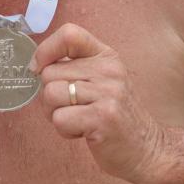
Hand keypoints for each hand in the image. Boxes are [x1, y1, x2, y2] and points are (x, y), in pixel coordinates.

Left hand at [29, 23, 166, 183]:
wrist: (148, 149)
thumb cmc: (115, 115)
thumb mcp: (102, 80)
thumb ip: (74, 67)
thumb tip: (35, 65)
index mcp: (106, 56)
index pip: (69, 34)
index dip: (46, 49)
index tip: (38, 67)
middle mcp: (108, 70)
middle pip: (49, 72)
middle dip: (49, 95)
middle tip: (70, 107)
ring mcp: (107, 93)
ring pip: (51, 94)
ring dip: (54, 113)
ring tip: (76, 119)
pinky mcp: (103, 118)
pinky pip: (59, 119)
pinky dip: (64, 130)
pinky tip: (83, 131)